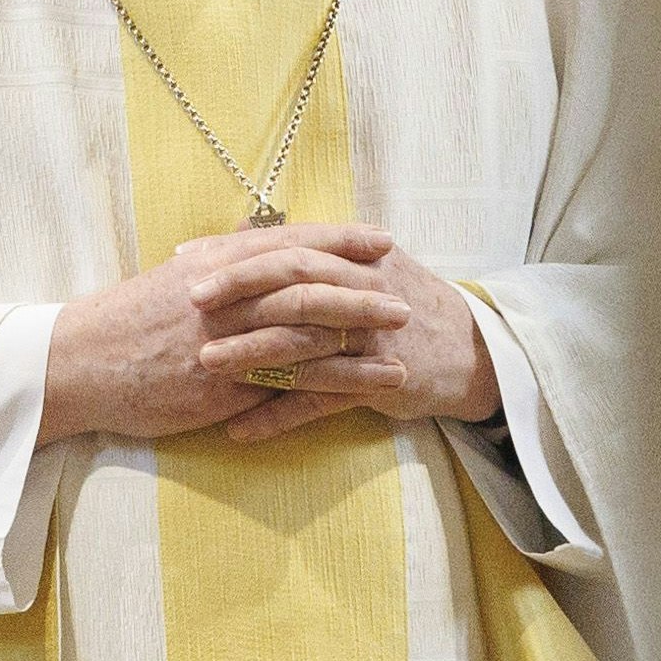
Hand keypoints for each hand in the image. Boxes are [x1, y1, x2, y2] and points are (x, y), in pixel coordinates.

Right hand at [38, 225, 408, 445]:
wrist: (80, 364)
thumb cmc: (123, 325)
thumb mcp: (171, 282)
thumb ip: (218, 267)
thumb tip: (254, 246)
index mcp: (212, 264)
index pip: (287, 242)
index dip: (338, 238)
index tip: (381, 238)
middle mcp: (224, 295)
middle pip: (307, 280)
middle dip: (360, 283)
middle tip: (404, 288)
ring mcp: (227, 338)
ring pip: (309, 326)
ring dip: (361, 328)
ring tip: (404, 332)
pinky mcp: (227, 382)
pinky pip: (297, 380)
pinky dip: (344, 380)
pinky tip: (378, 386)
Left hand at [186, 225, 500, 444]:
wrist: (472, 353)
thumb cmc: (400, 305)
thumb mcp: (363, 267)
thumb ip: (305, 252)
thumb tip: (239, 230)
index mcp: (357, 258)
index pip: (292, 245)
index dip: (239, 250)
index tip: (187, 256)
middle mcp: (366, 291)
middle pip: (298, 282)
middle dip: (242, 288)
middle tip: (191, 301)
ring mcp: (374, 338)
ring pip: (305, 342)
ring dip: (252, 353)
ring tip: (204, 364)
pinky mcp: (380, 382)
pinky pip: (321, 401)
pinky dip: (278, 416)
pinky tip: (239, 429)